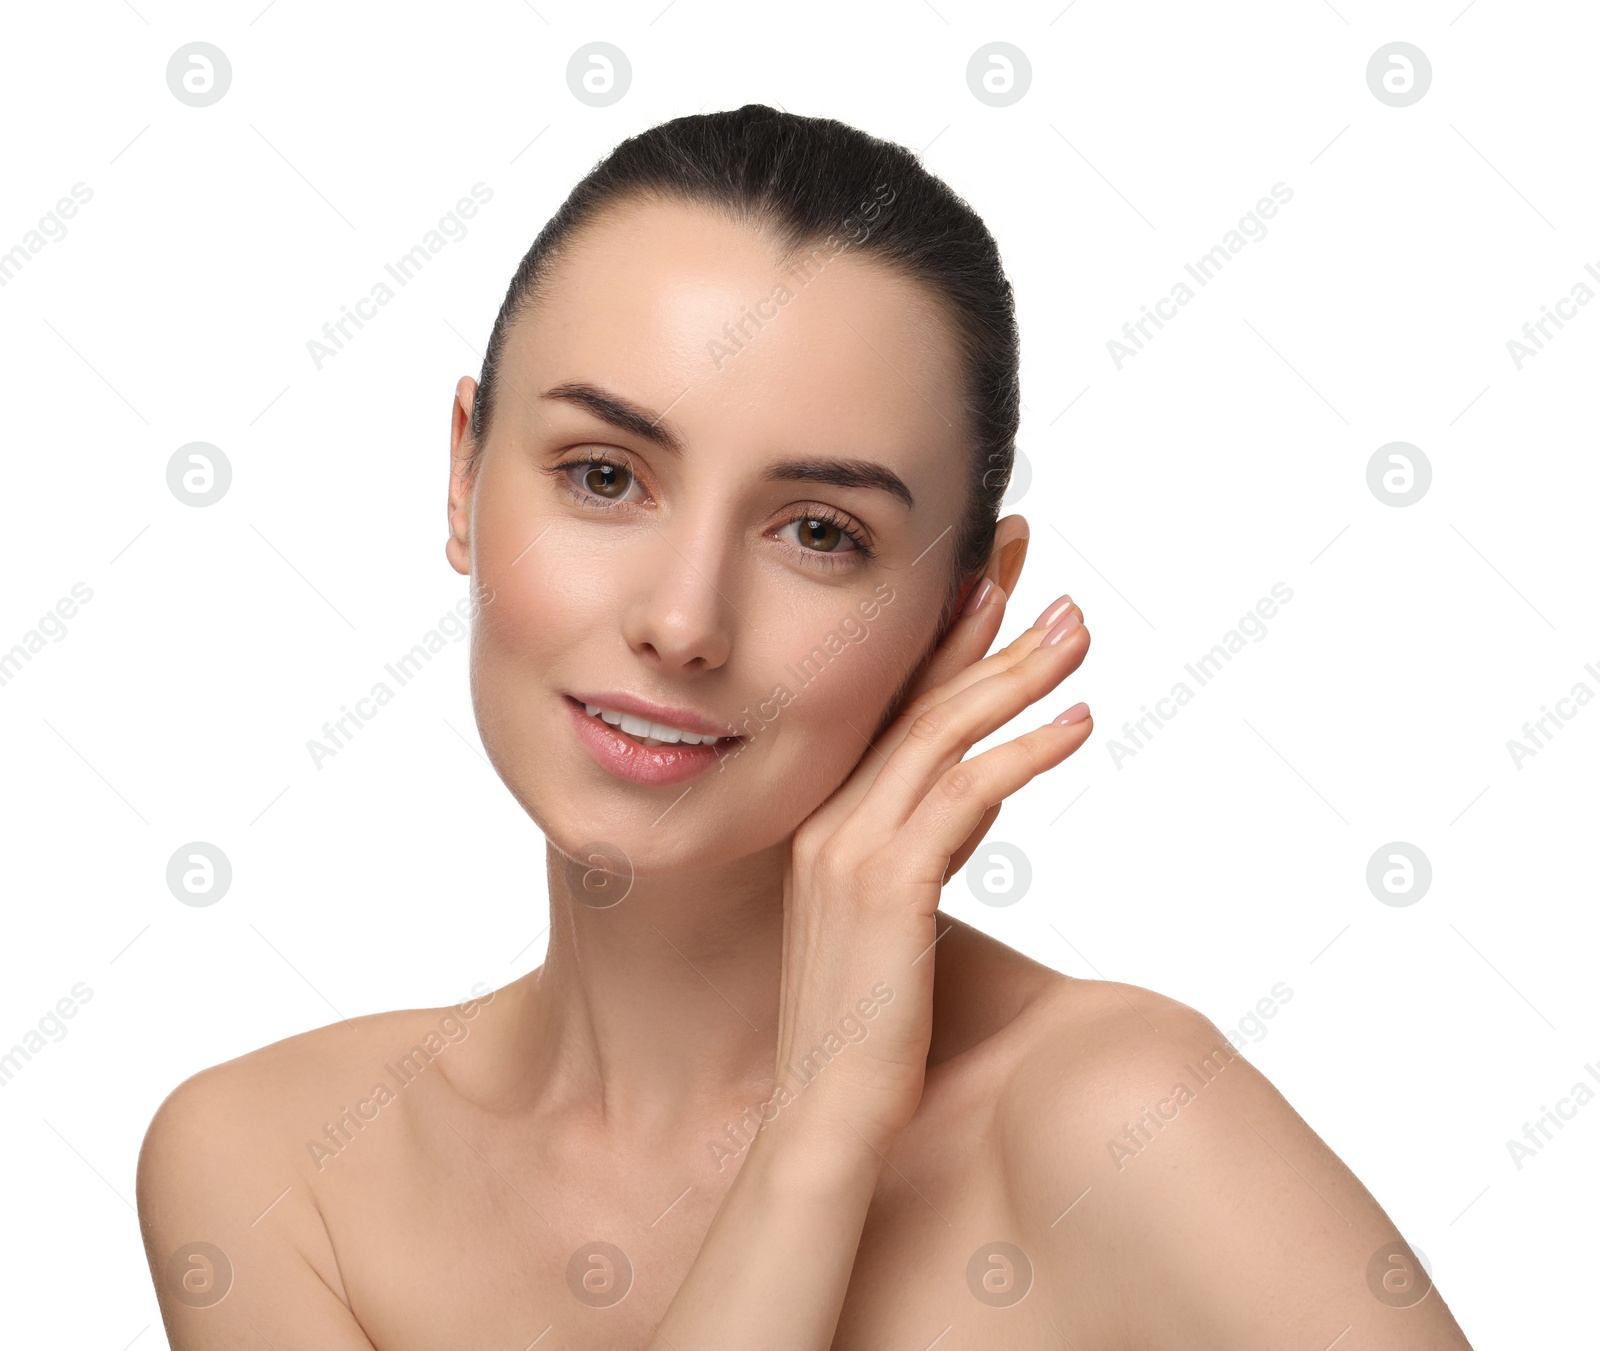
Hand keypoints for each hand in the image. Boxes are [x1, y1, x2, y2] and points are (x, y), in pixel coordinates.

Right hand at [766, 585, 1091, 1157]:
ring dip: (1016, 673)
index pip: (890, 702)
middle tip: (1032, 559)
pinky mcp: (888, 885)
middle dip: (982, 625)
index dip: (940, 634)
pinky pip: (966, 796)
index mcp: (825, 816)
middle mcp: (830, 817)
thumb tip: (978, 791)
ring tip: (1075, 631)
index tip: (987, 574)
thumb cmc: (862, 1020)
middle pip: (916, 698)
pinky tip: (1077, 724)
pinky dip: (1025, 753)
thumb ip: (923, 838)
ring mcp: (852, 847)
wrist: (824, 1108)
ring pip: (942, 732)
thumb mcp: (888, 911)